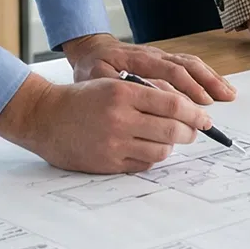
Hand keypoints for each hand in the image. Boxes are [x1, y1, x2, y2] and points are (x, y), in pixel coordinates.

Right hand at [0, 73, 208, 172]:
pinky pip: (143, 164)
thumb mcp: (111, 84)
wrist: (44, 118)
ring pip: (161, 151)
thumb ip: (144, 93)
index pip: (172, 104)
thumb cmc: (80, 99)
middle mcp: (120, 118)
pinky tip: (149, 149)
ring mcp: (114, 144)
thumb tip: (181, 107)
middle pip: (172, 130)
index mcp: (123, 93)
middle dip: (189, 132)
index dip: (194, 113)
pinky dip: (152, 158)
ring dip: (171, 147)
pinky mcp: (108, 163)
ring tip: (170, 140)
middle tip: (193, 131)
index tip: (204, 117)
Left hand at [59, 33, 237, 104]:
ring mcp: (162, 56)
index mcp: (139, 58)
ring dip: (212, 78)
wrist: (92, 50)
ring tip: (229, 94)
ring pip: (192, 63)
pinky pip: (190, 65)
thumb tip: (146, 95)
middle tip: (223, 99)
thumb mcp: (97, 77)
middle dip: (208, 82)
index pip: (169, 70)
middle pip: (187, 65)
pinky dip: (206, 75)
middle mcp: (155, 55)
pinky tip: (217, 88)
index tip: (202, 102)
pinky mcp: (165, 60)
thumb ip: (120, 85)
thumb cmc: (93, 67)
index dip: (188, 87)